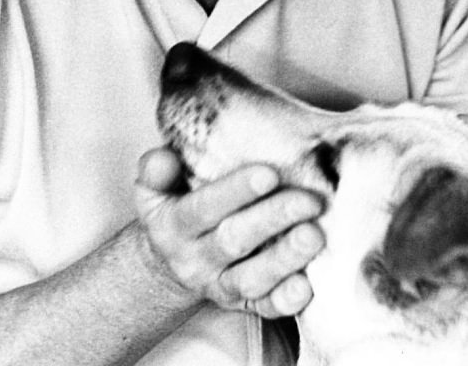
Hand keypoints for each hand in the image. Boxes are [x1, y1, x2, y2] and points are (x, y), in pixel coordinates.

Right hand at [135, 147, 324, 318]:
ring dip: (285, 259)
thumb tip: (165, 158)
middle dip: (272, 219)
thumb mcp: (153, 188)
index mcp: (174, 224)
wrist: (168, 262)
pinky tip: (307, 284)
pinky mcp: (242, 304)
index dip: (236, 191)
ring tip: (314, 236)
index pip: (203, 207)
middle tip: (308, 201)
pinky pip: (264, 308)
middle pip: (234, 240)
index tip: (269, 174)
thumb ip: (155, 169)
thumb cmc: (172, 208)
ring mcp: (219, 284)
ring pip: (251, 277)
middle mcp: (195, 258)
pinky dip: (286, 300)